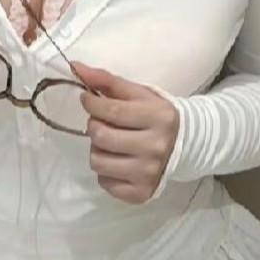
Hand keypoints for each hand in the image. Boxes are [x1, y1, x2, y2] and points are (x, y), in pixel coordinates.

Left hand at [70, 61, 179, 204]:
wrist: (185, 144)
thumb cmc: (156, 114)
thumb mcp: (138, 93)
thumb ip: (107, 81)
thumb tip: (75, 67)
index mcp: (158, 118)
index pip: (112, 111)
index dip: (91, 103)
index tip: (87, 99)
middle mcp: (156, 147)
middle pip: (101, 137)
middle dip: (94, 126)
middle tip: (102, 123)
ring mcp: (149, 173)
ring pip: (98, 162)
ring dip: (97, 149)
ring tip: (110, 143)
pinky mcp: (141, 193)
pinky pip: (105, 182)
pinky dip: (106, 171)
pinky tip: (119, 161)